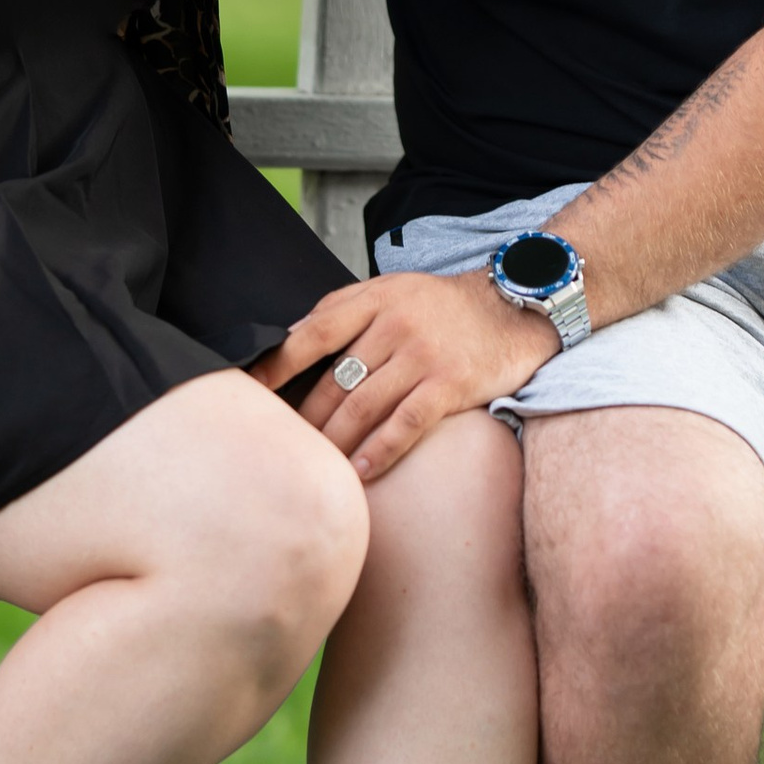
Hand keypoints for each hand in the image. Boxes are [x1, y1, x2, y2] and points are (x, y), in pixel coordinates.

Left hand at [253, 269, 558, 480]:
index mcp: (375, 300)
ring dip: (334, 443)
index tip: (247, 392)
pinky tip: (360, 473)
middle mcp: (396, 326)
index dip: (276, 365)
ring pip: (363, 408)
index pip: (313, 334)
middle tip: (283, 448)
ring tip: (315, 468)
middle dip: (305, 419)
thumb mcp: (393, 289)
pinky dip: (379, 451)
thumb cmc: (444, 306)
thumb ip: (344, 308)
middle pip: (334, 382)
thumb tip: (289, 337)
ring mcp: (424, 356)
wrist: (515, 307)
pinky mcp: (450, 385)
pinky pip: (406, 424)